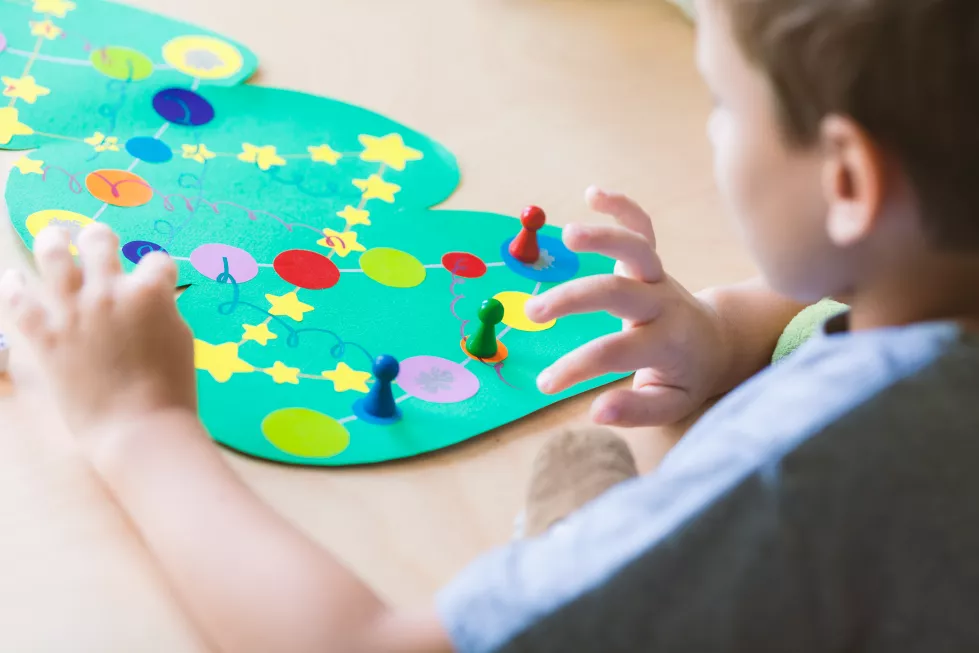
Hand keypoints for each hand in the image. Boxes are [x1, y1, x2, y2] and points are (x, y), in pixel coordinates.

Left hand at [0, 224, 197, 452]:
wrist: (139, 428)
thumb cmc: (172, 388)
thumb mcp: (181, 338)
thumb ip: (162, 311)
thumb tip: (150, 300)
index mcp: (150, 291)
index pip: (156, 261)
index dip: (158, 270)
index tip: (157, 279)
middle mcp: (108, 292)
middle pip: (98, 242)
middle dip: (100, 238)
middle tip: (96, 240)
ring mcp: (72, 312)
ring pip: (54, 257)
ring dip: (54, 241)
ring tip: (55, 237)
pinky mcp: (45, 337)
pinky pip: (19, 302)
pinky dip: (14, 287)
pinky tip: (14, 279)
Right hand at [526, 187, 730, 426]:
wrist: (718, 342)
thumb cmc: (686, 376)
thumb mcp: (669, 405)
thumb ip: (635, 409)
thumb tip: (595, 412)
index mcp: (667, 343)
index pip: (614, 353)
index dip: (575, 368)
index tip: (545, 384)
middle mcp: (663, 304)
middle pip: (618, 292)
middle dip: (574, 299)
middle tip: (533, 313)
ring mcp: (660, 277)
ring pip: (636, 249)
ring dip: (604, 237)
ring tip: (567, 235)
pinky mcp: (654, 262)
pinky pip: (644, 227)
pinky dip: (622, 206)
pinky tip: (593, 193)